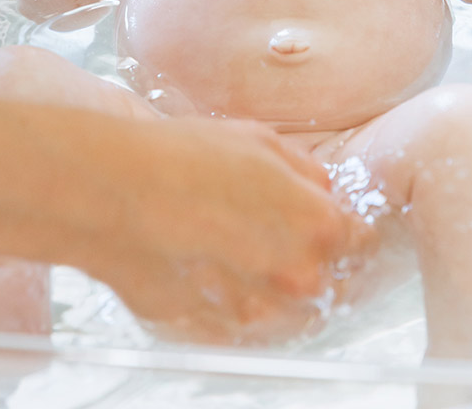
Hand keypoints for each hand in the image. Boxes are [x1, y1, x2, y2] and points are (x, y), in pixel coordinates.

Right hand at [89, 115, 369, 344]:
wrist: (115, 193)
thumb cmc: (185, 159)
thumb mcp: (258, 140)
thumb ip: (303, 170)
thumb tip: (319, 188)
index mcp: (316, 226)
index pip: (357, 242)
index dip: (344, 230)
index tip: (329, 225)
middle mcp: (294, 278)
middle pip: (322, 281)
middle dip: (306, 261)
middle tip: (270, 234)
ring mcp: (255, 312)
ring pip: (281, 310)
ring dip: (268, 287)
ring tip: (230, 251)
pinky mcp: (212, 331)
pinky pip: (236, 324)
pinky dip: (229, 304)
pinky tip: (205, 271)